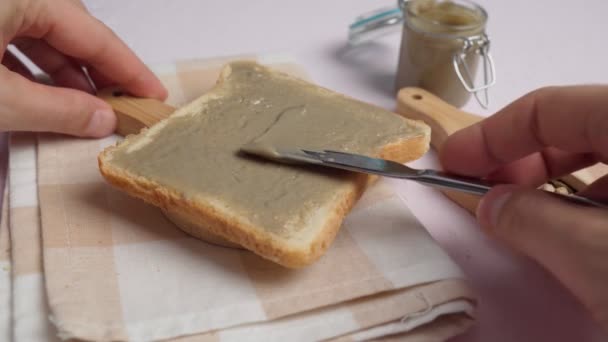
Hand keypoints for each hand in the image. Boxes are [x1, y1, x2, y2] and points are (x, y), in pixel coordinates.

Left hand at [0, 0, 166, 136]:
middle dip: (98, 69)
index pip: (95, 36)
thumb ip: (57, 110)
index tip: (154, 94)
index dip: (129, 70)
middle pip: (72, 30)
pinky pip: (13, 35)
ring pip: (42, 32)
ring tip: (83, 105)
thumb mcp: (1, 100)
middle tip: (123, 103)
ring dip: (65, 70)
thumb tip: (103, 120)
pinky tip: (40, 92)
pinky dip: (33, 65)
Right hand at [440, 85, 607, 328]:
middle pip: (574, 127)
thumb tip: (491, 204)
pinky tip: (574, 234)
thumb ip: (530, 220)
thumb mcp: (593, 255)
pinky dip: (587, 204)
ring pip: (600, 157)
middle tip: (484, 193)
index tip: (451, 162)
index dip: (490, 135)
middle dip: (521, 161)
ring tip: (524, 220)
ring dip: (553, 185)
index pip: (548, 107)